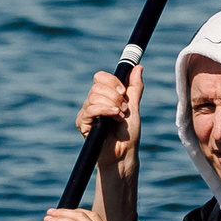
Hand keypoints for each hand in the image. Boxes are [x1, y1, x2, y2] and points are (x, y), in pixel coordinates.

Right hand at [76, 66, 144, 194]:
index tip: (123, 92)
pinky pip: (90, 109)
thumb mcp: (134, 107)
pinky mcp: (83, 124)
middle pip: (97, 85)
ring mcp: (87, 113)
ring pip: (94, 96)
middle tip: (123, 109)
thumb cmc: (128, 133)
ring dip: (112, 105)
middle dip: (115, 96)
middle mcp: (93, 102)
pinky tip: (113, 117)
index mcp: (104, 96)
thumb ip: (134, 88)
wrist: (124, 152)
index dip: (112, 81)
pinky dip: (104, 110)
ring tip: (119, 117)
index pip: (100, 77)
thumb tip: (138, 68)